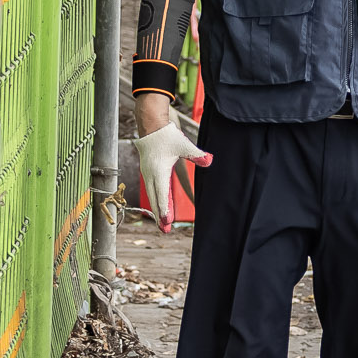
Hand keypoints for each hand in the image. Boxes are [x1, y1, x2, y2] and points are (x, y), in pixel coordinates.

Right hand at [133, 112, 210, 232]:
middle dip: (160, 215)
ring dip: (157, 210)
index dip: (165, 209)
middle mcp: (151, 175)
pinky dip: (156, 201)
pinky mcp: (149, 172)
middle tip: (165, 230)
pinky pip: (152, 190)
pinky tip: (160, 207)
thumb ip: (197, 154)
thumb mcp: (184, 144)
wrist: (151, 127)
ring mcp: (148, 174)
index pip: (162, 194)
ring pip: (152, 196)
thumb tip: (209, 160)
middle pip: (155, 199)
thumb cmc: (167, 136)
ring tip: (162, 224)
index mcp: (159, 171)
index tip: (167, 221)